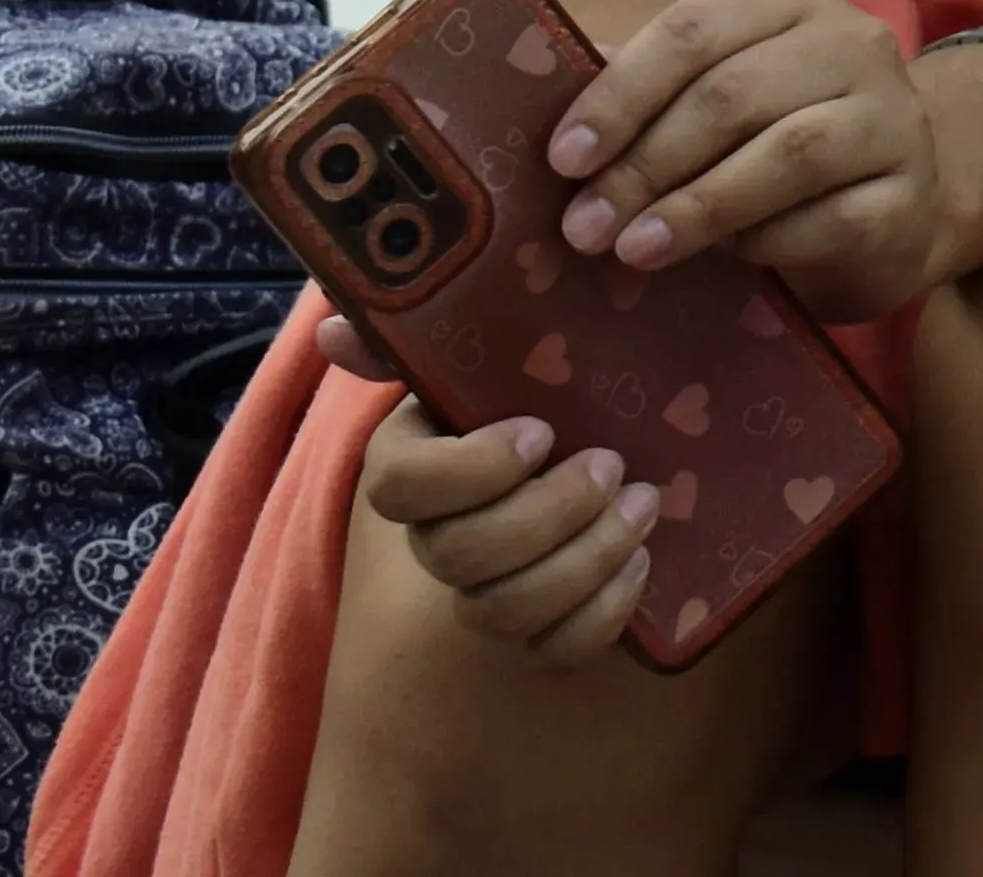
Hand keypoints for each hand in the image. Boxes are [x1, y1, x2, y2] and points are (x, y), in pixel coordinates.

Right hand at [327, 308, 666, 664]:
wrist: (616, 439)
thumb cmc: (550, 388)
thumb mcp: (499, 348)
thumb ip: (419, 336)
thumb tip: (338, 330)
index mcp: (417, 462)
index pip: (396, 488)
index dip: (468, 470)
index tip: (541, 432)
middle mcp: (439, 536)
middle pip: (457, 556)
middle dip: (546, 514)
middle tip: (614, 465)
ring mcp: (485, 591)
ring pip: (501, 611)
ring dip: (584, 559)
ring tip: (644, 505)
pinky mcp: (539, 633)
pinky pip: (555, 651)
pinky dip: (603, 612)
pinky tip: (642, 563)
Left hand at [544, 0, 943, 322]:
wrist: (892, 203)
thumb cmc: (773, 143)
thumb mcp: (712, 98)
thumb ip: (644, 88)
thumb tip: (537, 92)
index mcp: (789, 2)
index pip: (695, 28)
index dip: (621, 93)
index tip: (564, 158)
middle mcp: (854, 45)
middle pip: (734, 95)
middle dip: (645, 164)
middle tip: (583, 227)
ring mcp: (894, 119)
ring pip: (788, 155)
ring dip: (696, 208)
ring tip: (633, 250)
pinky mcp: (909, 197)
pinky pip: (829, 221)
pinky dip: (765, 245)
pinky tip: (728, 263)